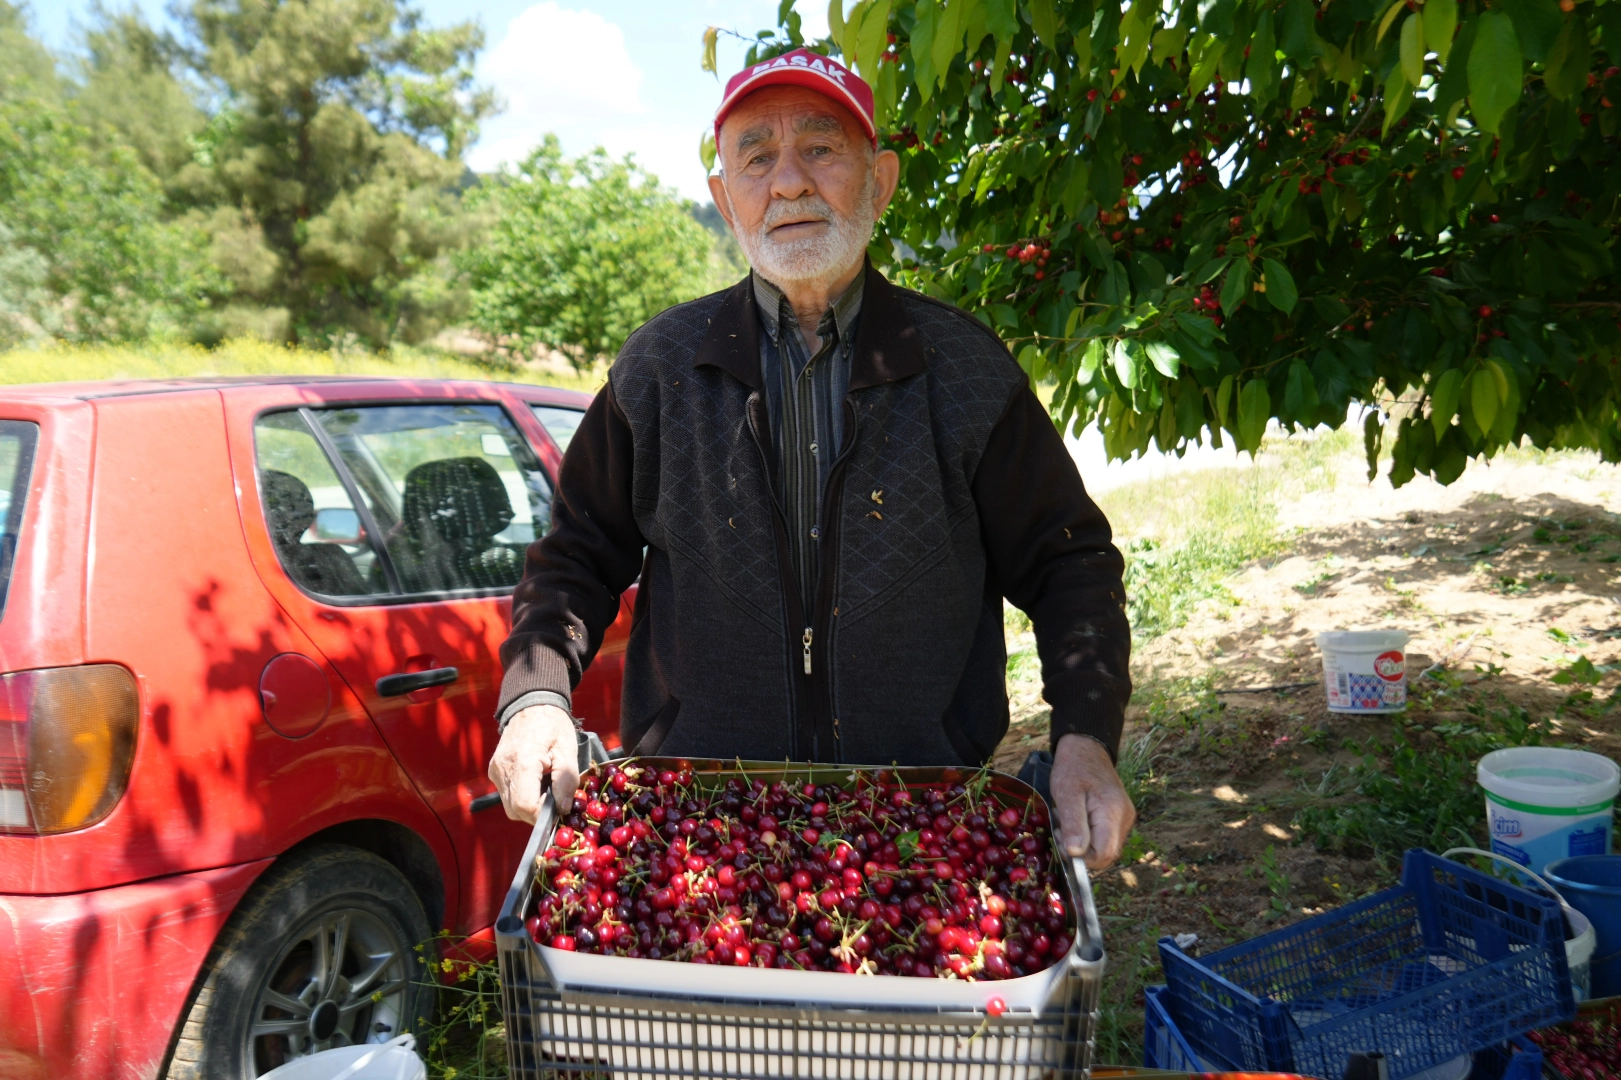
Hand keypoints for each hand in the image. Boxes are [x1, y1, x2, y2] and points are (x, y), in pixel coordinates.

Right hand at [487, 704, 578, 822]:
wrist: (531, 704)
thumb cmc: (552, 724)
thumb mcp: (568, 749)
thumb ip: (566, 781)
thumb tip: (562, 809)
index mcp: (522, 761)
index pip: (526, 805)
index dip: (544, 814)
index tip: (560, 809)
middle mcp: (502, 769)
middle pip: (516, 810)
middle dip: (538, 813)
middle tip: (556, 799)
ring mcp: (495, 771)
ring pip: (511, 807)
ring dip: (530, 805)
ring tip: (546, 786)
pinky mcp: (494, 772)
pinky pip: (508, 795)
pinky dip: (523, 796)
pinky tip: (536, 782)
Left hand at [1050, 733, 1135, 869]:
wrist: (1087, 748)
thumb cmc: (1073, 768)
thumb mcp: (1066, 794)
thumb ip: (1073, 824)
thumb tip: (1076, 853)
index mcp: (1112, 813)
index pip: (1104, 854)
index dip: (1082, 859)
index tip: (1062, 842)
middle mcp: (1125, 819)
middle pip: (1106, 854)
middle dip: (1081, 851)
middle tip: (1061, 830)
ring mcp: (1125, 819)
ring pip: (1105, 847)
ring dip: (1084, 843)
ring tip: (1067, 821)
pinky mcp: (1120, 817)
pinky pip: (1105, 837)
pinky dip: (1089, 836)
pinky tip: (1076, 819)